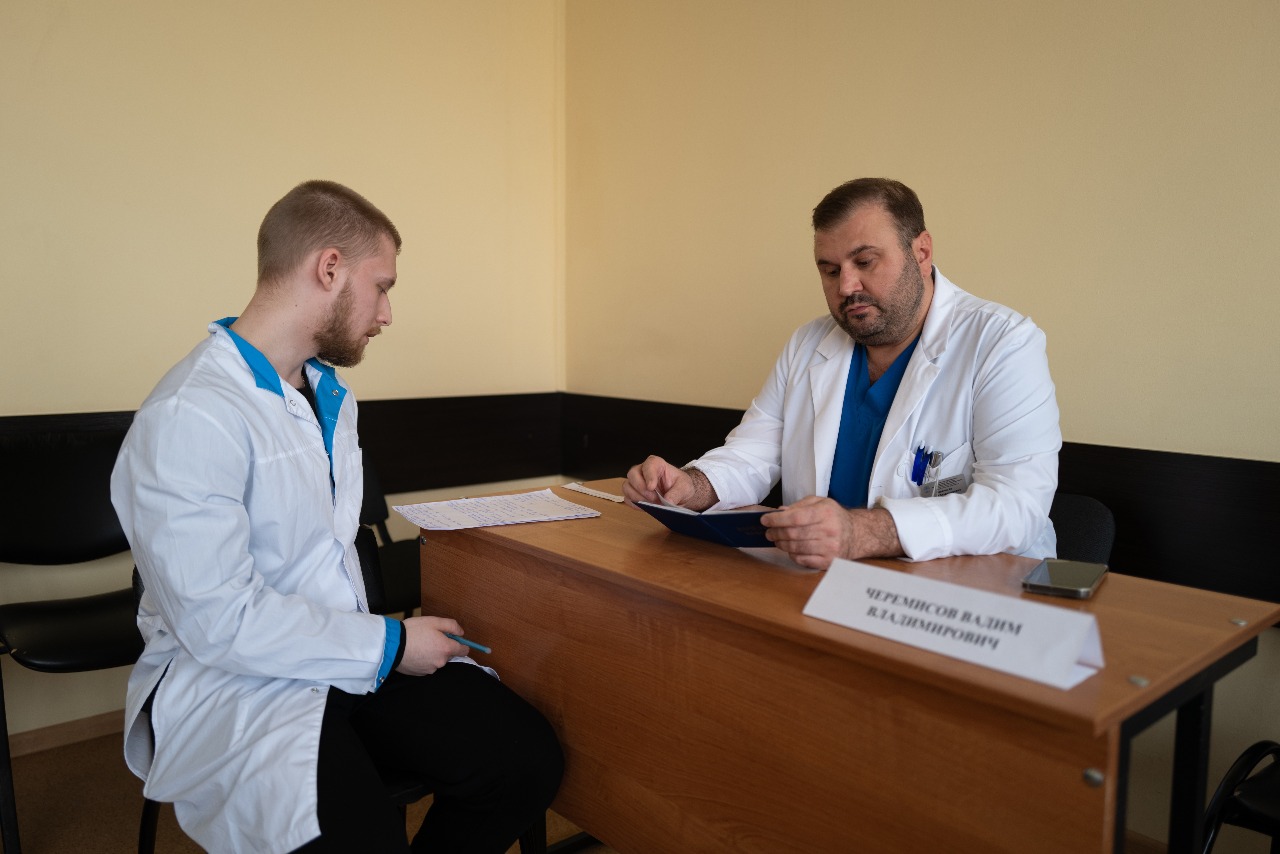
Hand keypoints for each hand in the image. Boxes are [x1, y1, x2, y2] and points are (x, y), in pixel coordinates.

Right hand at [395, 616, 469, 675]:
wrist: (391, 645)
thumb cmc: (412, 631)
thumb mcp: (434, 621)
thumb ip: (451, 626)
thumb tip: (461, 633)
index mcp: (446, 648)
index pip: (464, 650)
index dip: (462, 644)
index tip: (456, 640)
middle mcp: (441, 661)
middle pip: (449, 654)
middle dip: (443, 647)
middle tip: (431, 637)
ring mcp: (431, 669)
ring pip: (437, 660)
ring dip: (433, 653)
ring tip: (421, 644)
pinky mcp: (421, 673)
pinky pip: (427, 665)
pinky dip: (424, 659)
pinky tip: (416, 652)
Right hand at [622, 456, 715, 509]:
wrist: (678, 495)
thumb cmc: (680, 486)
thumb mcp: (685, 487)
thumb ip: (677, 493)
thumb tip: (668, 501)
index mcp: (656, 464)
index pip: (648, 466)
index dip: (648, 476)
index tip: (652, 487)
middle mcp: (643, 471)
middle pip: (632, 474)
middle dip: (641, 488)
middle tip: (653, 498)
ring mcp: (636, 482)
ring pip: (627, 487)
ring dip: (637, 498)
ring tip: (651, 504)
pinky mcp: (634, 494)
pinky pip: (627, 499)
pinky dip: (635, 504)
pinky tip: (645, 507)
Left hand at [761, 497, 901, 569]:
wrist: (857, 534)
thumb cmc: (834, 517)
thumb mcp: (820, 503)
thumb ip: (799, 506)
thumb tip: (779, 512)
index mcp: (825, 513)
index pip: (795, 518)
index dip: (776, 520)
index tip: (765, 520)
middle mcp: (829, 530)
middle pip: (793, 534)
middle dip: (776, 532)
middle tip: (769, 532)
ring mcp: (829, 548)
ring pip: (796, 548)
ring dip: (781, 544)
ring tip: (777, 540)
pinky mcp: (828, 562)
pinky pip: (802, 560)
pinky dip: (792, 555)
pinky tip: (790, 549)